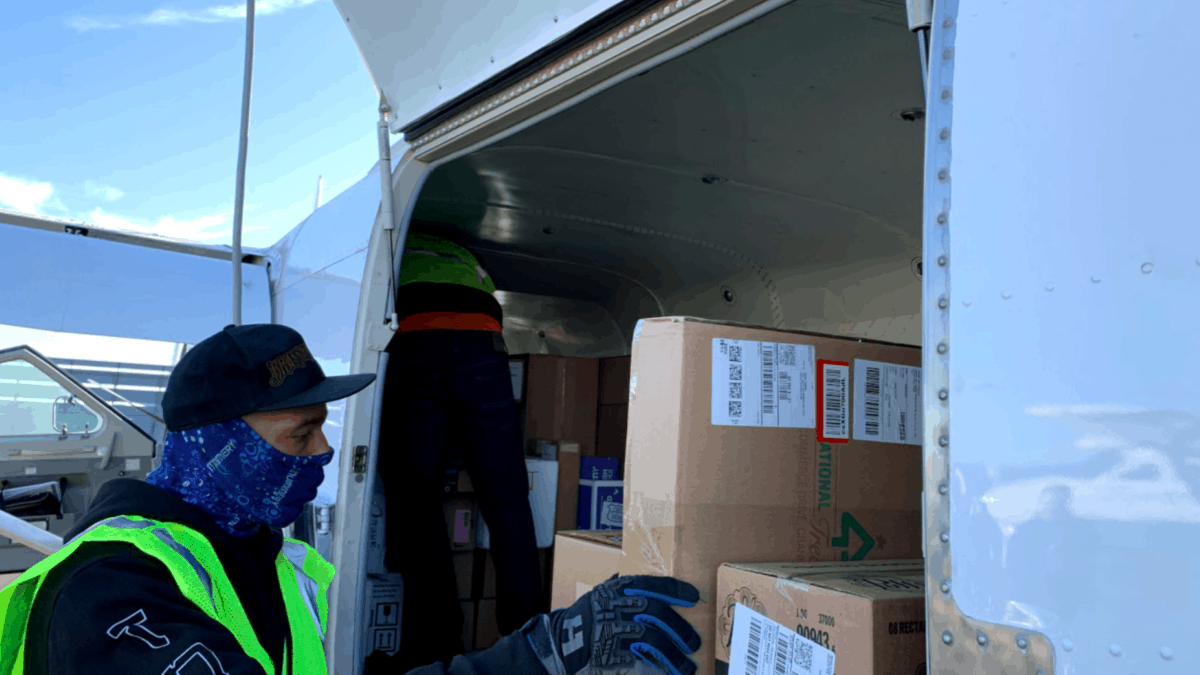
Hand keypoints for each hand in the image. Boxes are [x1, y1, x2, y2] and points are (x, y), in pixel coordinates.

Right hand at [520, 574, 700, 674]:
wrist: (560, 644)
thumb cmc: (584, 617)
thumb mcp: (599, 595)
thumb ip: (618, 587)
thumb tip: (630, 576)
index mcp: (617, 591)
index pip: (652, 584)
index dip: (675, 590)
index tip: (693, 596)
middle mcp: (618, 608)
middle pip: (657, 615)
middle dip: (679, 629)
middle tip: (694, 643)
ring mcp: (615, 633)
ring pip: (653, 642)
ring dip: (674, 657)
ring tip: (687, 668)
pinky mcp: (612, 658)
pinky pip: (642, 664)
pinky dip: (658, 670)